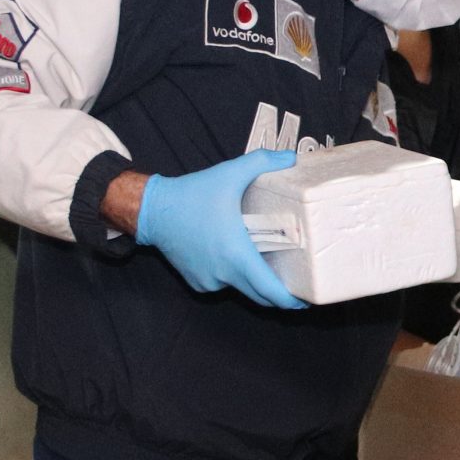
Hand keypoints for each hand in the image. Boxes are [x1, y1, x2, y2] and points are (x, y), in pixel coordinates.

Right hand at [134, 149, 308, 309]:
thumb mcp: (230, 173)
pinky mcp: (198, 282)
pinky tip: (235, 259)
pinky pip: (223, 284)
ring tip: (267, 265)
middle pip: (260, 296)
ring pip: (241, 288)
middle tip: (296, 287)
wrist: (154, 210)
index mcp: (236, 255)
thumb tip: (291, 157)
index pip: (270, 291)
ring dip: (254, 282)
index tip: (305, 301)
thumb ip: (263, 162)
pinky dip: (233, 276)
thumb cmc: (192, 194)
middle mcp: (224, 274)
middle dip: (279, 295)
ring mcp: (209, 281)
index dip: (290, 300)